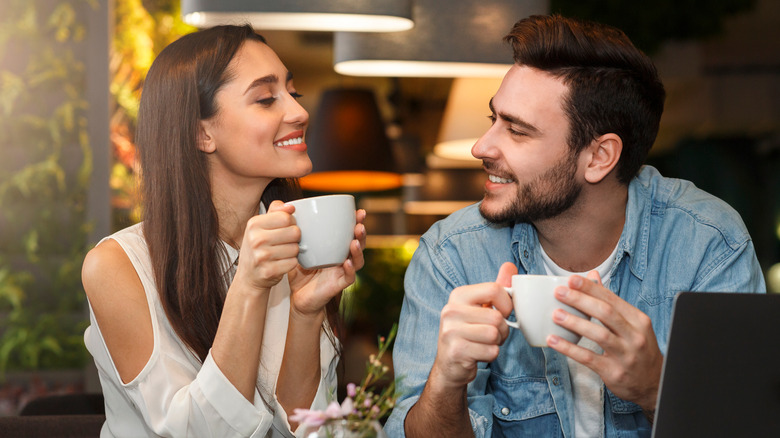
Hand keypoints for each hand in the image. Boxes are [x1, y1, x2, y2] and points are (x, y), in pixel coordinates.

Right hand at [234, 200, 299, 291]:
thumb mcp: (261, 226)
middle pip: (294, 232)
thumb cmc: (258, 248)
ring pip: (295, 248)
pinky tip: (281, 263)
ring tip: (282, 253)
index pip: (286, 217)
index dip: (291, 223)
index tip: (285, 228)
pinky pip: (293, 263)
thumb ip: (276, 212)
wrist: (249, 276)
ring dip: (293, 252)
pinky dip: (291, 263)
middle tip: (285, 243)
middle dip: (294, 238)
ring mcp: (261, 256)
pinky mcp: (268, 271)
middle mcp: (255, 239)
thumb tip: (290, 207)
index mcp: (254, 224)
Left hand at [287, 208, 367, 317]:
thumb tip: (280, 203)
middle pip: (358, 243)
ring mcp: (342, 271)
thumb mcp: (293, 247)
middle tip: (359, 223)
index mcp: (335, 247)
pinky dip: (350, 269)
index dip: (356, 221)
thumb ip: (287, 227)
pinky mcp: (339, 284)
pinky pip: (349, 277)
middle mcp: (343, 257)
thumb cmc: (298, 271)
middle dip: (361, 232)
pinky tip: (347, 262)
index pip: (349, 232)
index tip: (357, 210)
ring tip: (355, 241)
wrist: (297, 297)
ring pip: (357, 259)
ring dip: (358, 249)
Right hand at [430, 262, 515, 389]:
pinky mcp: (456, 351)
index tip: (502, 313)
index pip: (494, 289)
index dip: (506, 304)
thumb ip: (496, 288)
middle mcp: (451, 310)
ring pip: (494, 334)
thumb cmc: (470, 333)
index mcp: (458, 295)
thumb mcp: (480, 308)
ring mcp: (451, 331)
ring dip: (497, 343)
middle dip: (502, 330)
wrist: (450, 365)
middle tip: (491, 334)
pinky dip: (491, 355)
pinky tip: (478, 354)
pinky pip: (491, 351)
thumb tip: (509, 265)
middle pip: (497, 317)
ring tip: (484, 343)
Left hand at [547, 271, 663, 410]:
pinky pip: (588, 358)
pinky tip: (554, 340)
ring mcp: (626, 355)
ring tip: (556, 314)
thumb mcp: (632, 323)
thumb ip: (611, 301)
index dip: (591, 288)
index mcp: (638, 320)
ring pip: (599, 334)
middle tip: (560, 293)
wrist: (653, 382)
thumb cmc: (638, 348)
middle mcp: (635, 336)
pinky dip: (569, 348)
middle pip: (606, 313)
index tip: (572, 280)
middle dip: (581, 300)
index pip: (612, 299)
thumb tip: (593, 276)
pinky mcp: (614, 372)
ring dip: (575, 323)